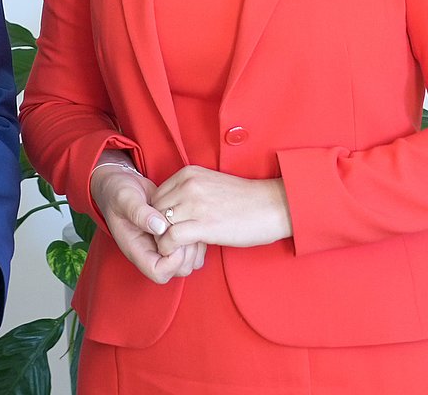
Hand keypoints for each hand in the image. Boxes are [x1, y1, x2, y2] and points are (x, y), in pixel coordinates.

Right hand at [91, 161, 204, 283]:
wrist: (121, 184)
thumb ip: (139, 213)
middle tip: (187, 229)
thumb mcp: (125, 198)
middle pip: (178, 271)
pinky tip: (193, 219)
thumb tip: (159, 227)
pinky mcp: (172, 235)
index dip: (172, 261)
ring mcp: (163, 245)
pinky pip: (192, 248)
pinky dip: (197, 237)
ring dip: (195, 246)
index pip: (158, 273)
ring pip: (188, 261)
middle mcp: (151, 252)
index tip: (174, 236)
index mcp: (136, 249)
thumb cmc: (118, 192)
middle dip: (188, 253)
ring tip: (191, 223)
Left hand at [150, 166, 291, 252]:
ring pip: (159, 225)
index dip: (159, 216)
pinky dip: (170, 250)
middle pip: (153, 210)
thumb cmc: (245, 201)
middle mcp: (188, 185)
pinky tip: (181, 253)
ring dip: (163, 241)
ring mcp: (195, 203)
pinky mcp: (203, 224)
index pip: (156, 196)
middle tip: (171, 243)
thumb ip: (187, 194)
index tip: (170, 229)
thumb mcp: (210, 186)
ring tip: (176, 250)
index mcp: (188, 174)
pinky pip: (170, 238)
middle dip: (158, 230)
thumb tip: (170, 214)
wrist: (273, 206)